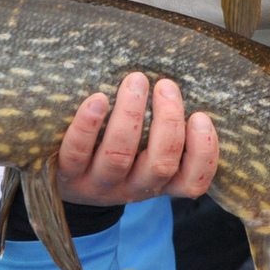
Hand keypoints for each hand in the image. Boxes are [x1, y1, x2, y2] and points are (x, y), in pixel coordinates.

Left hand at [55, 72, 217, 205]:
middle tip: (166, 85)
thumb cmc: (117, 153)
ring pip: (118, 156)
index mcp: (159, 183)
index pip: (193, 182)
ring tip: (136, 81)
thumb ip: (163, 129)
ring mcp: (99, 184)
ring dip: (130, 116)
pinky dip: (88, 125)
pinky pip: (77, 151)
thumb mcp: (145, 152)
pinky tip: (98, 99)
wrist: (66, 182)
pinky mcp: (67, 174)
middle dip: (167, 121)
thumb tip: (181, 83)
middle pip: (159, 164)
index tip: (200, 116)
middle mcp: (133, 188)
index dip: (203, 152)